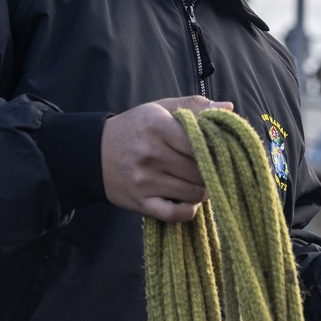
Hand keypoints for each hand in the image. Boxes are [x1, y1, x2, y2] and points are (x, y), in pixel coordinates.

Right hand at [100, 96, 232, 221]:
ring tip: (201, 182)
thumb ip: (194, 105)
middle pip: (201, 170)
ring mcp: (144, 181)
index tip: (220, 151)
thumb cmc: (135, 128)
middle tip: (213, 169)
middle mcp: (151, 154)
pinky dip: (188, 211)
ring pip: (193, 193)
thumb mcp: (159, 109)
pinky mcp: (140, 202)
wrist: (93, 154)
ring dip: (204, 190)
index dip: (216, 149)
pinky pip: (176, 214)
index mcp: (157, 126)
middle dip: (212, 171)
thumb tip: (228, 108)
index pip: (201, 142)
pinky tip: (189, 201)